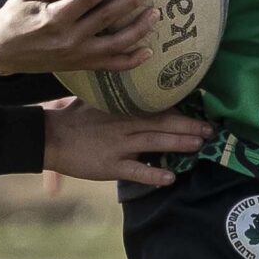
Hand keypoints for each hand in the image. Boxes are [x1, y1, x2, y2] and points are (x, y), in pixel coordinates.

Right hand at [0, 0, 155, 76]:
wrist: (1, 50)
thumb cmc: (15, 15)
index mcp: (55, 17)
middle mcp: (69, 38)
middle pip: (109, 16)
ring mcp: (76, 55)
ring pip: (116, 44)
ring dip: (139, 29)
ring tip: (155, 13)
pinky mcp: (79, 65)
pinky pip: (110, 66)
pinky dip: (131, 61)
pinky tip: (147, 50)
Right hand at [40, 98, 208, 185]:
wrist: (48, 138)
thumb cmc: (72, 118)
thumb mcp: (94, 99)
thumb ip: (115, 94)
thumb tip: (130, 80)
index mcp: (121, 109)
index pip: (156, 108)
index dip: (180, 110)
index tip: (200, 110)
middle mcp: (123, 125)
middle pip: (161, 124)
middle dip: (188, 126)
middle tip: (210, 130)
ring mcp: (117, 147)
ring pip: (154, 143)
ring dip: (178, 144)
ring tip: (199, 146)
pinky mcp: (109, 166)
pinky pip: (135, 171)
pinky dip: (153, 174)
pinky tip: (170, 177)